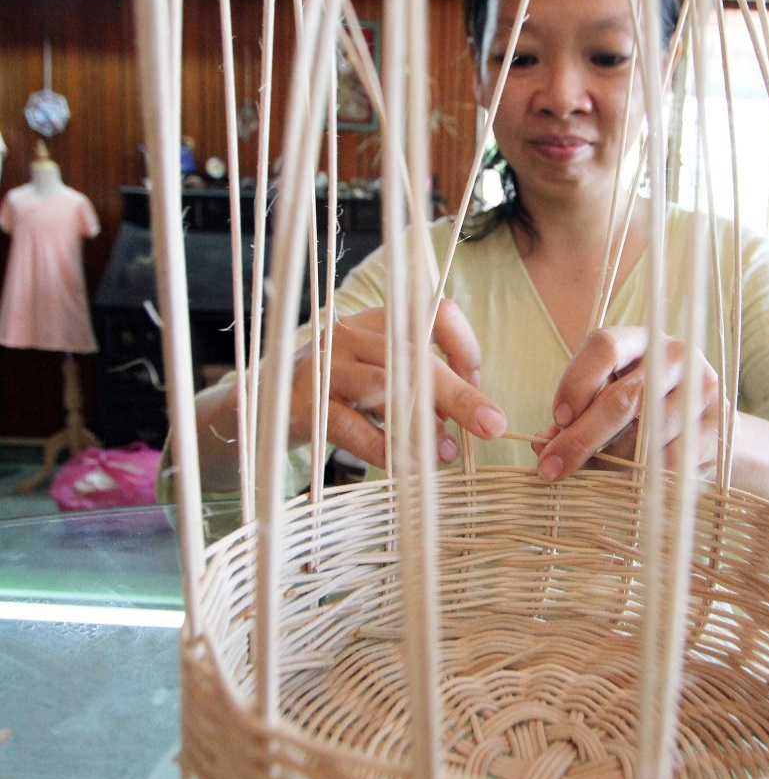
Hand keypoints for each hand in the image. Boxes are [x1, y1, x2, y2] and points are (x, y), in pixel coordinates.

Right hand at [289, 300, 507, 468]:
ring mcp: (325, 364)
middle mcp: (351, 334)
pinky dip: (384, 448)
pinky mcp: (303, 400)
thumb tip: (470, 415)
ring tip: (448, 453)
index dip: (463, 345)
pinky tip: (407, 466)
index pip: (433, 312)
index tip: (476, 380)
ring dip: (423, 424)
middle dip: (460, 393)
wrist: (265, 409)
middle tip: (492, 425)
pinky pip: (350, 425)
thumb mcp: (380, 379)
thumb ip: (421, 387)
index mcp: (378, 321)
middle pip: (415, 356)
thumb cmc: (336, 395)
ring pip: (385, 387)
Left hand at [532, 326, 721, 479]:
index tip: (557, 420)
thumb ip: (573, 418)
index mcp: (640, 339)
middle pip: (622, 398)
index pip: (604, 346)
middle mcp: (675, 356)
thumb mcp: (606, 401)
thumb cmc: (642, 412)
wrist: (708, 427)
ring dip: (610, 464)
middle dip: (580, 438)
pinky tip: (627, 482)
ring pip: (645, 437)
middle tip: (551, 467)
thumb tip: (541, 444)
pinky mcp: (719, 425)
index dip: (575, 383)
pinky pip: (671, 460)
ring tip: (590, 477)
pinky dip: (642, 477)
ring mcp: (702, 389)